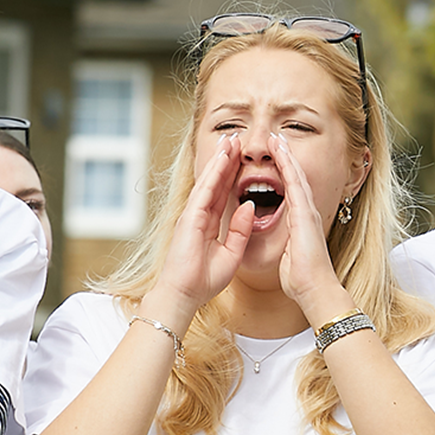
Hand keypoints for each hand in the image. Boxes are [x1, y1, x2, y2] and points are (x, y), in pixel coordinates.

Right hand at [148, 134, 254, 318]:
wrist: (185, 295)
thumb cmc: (204, 280)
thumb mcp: (232, 253)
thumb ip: (241, 230)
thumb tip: (249, 207)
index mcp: (209, 224)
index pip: (223, 193)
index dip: (232, 174)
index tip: (241, 158)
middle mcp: (199, 215)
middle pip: (215, 182)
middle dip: (226, 160)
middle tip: (236, 139)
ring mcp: (193, 214)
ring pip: (209, 181)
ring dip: (220, 160)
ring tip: (230, 140)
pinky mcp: (190, 217)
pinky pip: (204, 190)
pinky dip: (214, 173)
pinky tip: (222, 159)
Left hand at [269, 132, 349, 320]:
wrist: (315, 289)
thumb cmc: (302, 279)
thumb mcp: (291, 256)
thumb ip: (289, 244)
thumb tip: (287, 243)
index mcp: (300, 223)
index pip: (291, 191)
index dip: (283, 173)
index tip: (274, 158)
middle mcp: (306, 213)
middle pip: (295, 178)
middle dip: (286, 158)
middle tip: (276, 139)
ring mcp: (307, 212)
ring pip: (296, 176)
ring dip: (286, 156)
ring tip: (277, 139)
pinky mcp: (305, 214)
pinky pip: (295, 185)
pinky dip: (288, 167)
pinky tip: (281, 153)